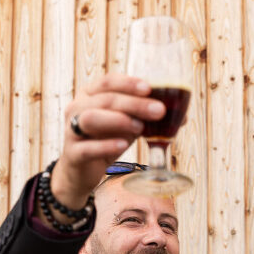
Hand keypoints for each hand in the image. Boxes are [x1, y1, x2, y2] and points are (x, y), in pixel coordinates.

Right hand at [51, 73, 165, 207]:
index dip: (129, 83)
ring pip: (91, 118)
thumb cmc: (105, 141)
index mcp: (90, 95)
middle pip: (105, 99)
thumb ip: (145, 117)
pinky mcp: (72, 153)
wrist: (82, 171)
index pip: (108, 81)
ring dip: (118, 120)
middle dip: (134, 104)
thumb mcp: (126, 126)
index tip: (149, 88)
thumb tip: (182, 116)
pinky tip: (123, 145)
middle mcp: (77, 108)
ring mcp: (71, 130)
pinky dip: (107, 145)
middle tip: (159, 111)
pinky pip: (87, 148)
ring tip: (139, 127)